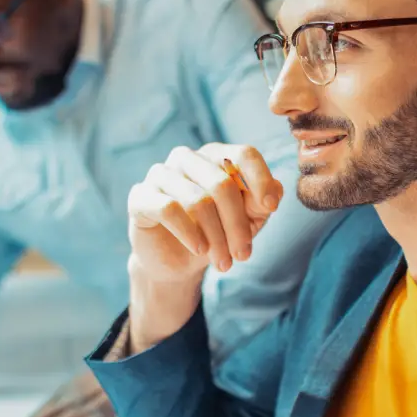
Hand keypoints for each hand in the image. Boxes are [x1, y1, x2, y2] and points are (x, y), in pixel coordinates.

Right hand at [127, 144, 282, 284]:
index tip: (271, 208)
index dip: (260, 180)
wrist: (176, 262)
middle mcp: (186, 158)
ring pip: (198, 200)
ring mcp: (160, 174)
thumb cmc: (215, 234)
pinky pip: (169, 208)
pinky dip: (189, 233)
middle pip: (222, 182)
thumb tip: (276, 190)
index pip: (243, 154)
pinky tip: (199, 250)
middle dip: (237, 225)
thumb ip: (261, 204)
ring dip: (216, 237)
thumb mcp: (246, 221)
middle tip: (243, 255)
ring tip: (223, 262)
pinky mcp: (140, 196)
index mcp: (215, 157)